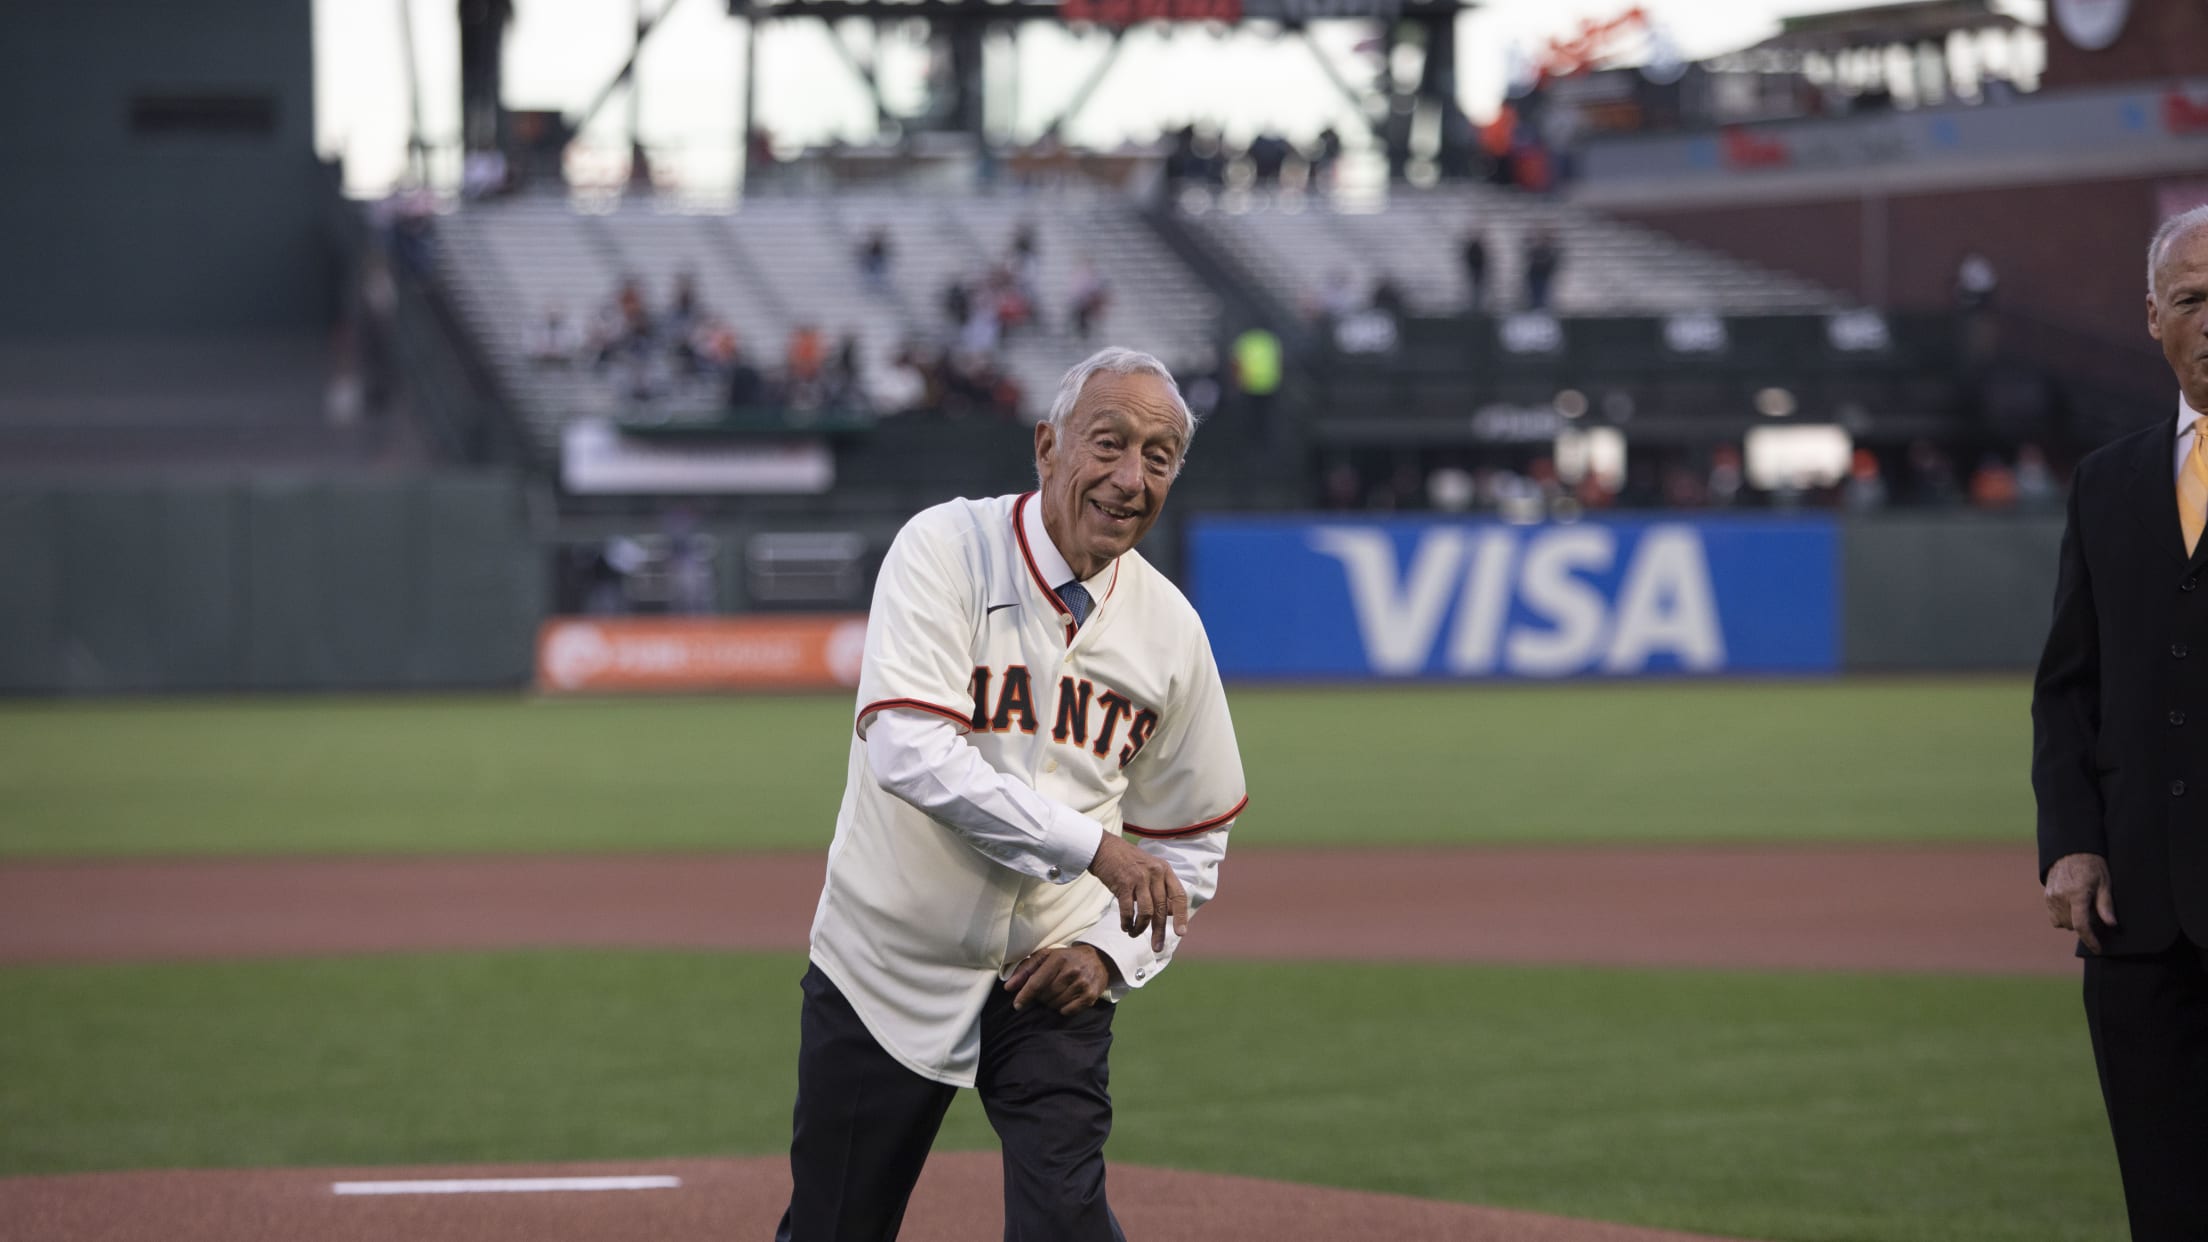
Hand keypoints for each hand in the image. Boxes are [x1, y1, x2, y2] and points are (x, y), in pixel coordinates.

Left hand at [1004, 945, 1116, 1013]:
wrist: (1098, 959)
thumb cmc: (1067, 958)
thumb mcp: (1046, 956)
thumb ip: (1025, 970)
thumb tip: (1009, 987)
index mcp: (1058, 959)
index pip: (1037, 982)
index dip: (1025, 995)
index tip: (1017, 1004)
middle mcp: (1072, 971)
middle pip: (1045, 995)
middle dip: (1040, 997)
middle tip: (1044, 990)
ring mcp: (1082, 984)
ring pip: (1055, 1004)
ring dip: (1051, 1003)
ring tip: (1056, 993)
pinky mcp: (1090, 996)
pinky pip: (1068, 1011)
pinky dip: (1062, 1009)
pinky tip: (1065, 999)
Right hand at [1087, 831, 1187, 950]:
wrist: (1104, 847)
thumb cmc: (1127, 862)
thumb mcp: (1150, 869)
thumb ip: (1161, 889)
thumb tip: (1171, 913)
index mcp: (1165, 870)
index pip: (1179, 896)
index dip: (1181, 916)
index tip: (1181, 933)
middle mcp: (1155, 873)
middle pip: (1162, 909)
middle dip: (1159, 931)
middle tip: (1157, 947)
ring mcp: (1139, 877)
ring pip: (1146, 912)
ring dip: (1140, 928)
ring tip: (1134, 934)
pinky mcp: (1123, 883)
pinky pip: (1128, 910)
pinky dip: (1127, 922)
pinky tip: (1125, 927)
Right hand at [2044, 852, 2117, 952]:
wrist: (2070, 849)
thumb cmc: (2092, 865)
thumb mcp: (2105, 882)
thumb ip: (2106, 905)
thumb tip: (2111, 925)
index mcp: (2077, 893)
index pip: (2081, 925)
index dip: (2090, 940)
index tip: (2098, 949)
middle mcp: (2061, 897)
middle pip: (2073, 926)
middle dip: (2086, 926)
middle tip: (2096, 914)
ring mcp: (2051, 897)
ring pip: (2063, 923)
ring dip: (2074, 922)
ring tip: (2084, 908)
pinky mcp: (2046, 896)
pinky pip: (2054, 918)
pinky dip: (2064, 918)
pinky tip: (2073, 907)